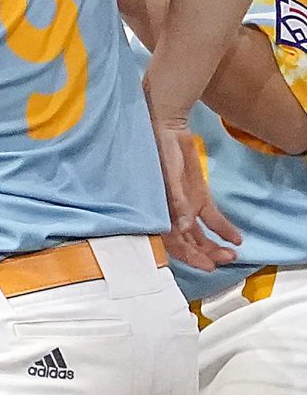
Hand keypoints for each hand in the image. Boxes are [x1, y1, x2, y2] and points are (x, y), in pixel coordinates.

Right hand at [152, 115, 238, 270]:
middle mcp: (172, 214)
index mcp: (158, 213)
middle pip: (189, 243)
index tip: (208, 266)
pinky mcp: (198, 197)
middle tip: (225, 260)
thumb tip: (186, 229)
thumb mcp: (166, 177)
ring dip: (215, 246)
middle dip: (206, 254)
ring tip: (233, 253)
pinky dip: (224, 229)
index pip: (173, 243)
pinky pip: (212, 218)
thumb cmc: (159, 152)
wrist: (167, 128)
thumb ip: (175, 202)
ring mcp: (186, 207)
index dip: (189, 257)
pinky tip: (236, 238)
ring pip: (201, 235)